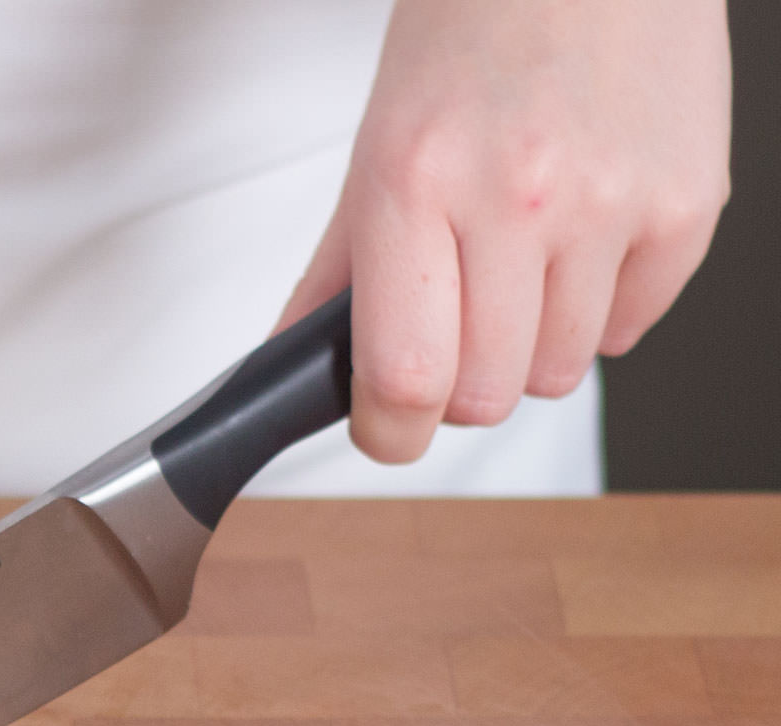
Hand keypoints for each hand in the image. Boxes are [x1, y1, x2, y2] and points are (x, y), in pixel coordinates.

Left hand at [280, 0, 730, 462]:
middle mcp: (518, 196)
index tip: (386, 428)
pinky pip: (629, 329)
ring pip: (555, 375)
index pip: (401, 378)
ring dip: (527, 348)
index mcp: (415, 180)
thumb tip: (291, 366)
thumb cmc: (478, 26)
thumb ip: (335, 272)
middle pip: (484, 396)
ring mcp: (611, 203)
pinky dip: (598, 309)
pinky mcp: (688, 205)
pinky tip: (581, 240)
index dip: (388, 432)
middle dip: (459, 383)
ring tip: (519, 263)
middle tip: (453, 323)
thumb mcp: (378, 144)